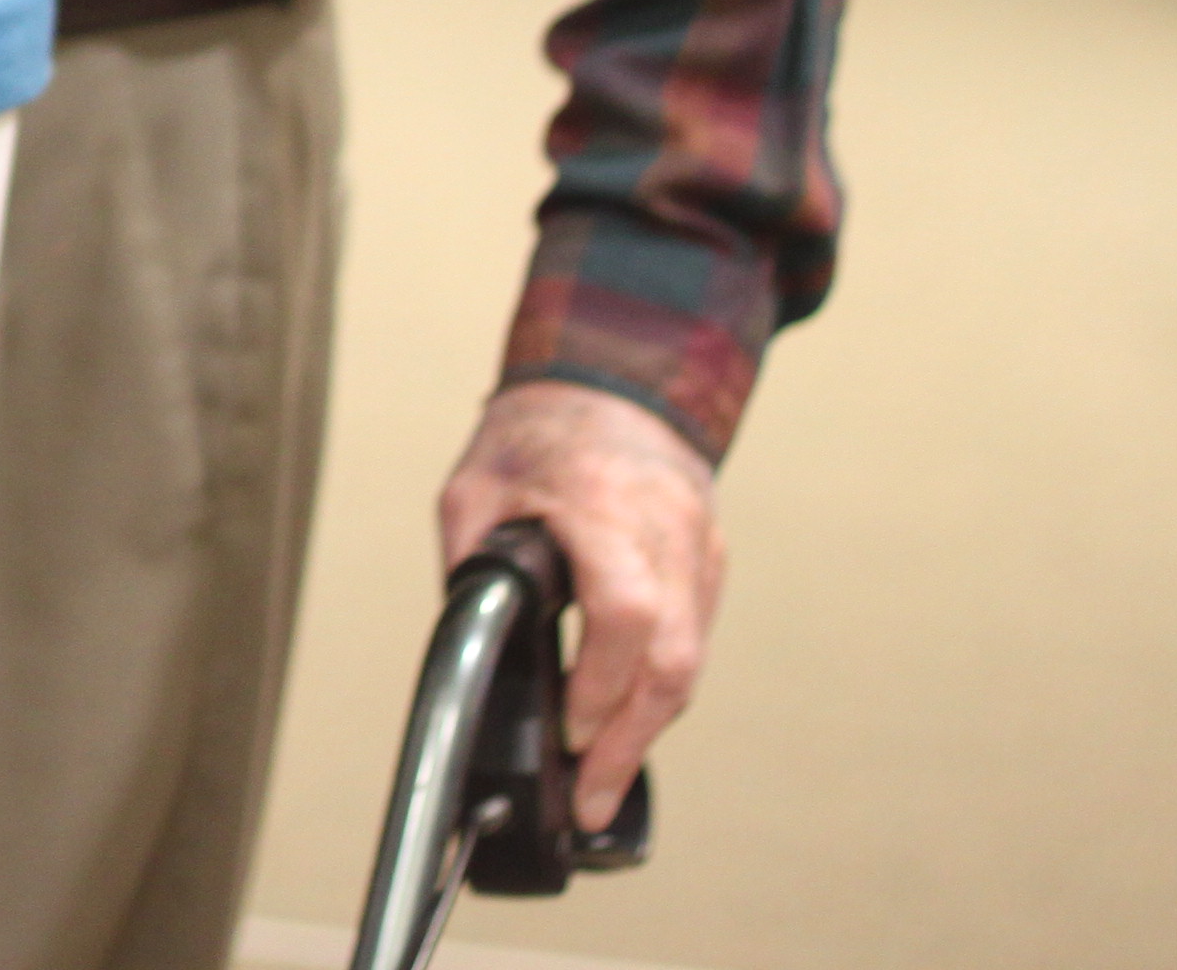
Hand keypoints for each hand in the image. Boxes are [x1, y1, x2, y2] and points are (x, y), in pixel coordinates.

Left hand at [434, 378, 723, 833]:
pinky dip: (660, 688)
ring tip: (604, 782)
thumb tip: (467, 637)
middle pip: (672, 657)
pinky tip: (627, 724)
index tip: (567, 730)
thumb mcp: (472, 485)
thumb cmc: (537, 432)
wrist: (614, 378)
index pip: (625, 612)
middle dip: (631, 740)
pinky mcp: (709, 563)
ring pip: (690, 660)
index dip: (601, 683)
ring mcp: (698, 548)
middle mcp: (665, 531)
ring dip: (648, 726)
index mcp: (603, 505)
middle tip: (592, 797)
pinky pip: (692, 639)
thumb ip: (471, 561)